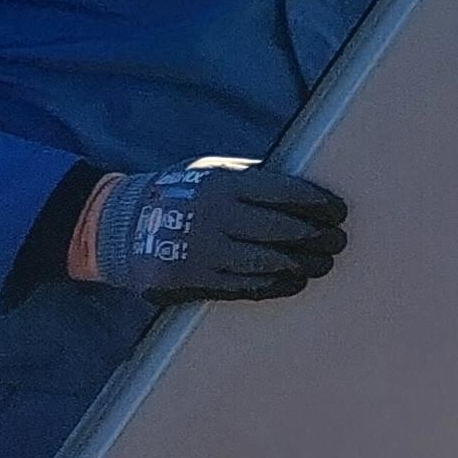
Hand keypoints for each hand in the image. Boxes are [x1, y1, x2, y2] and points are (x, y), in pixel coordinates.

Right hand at [75, 161, 347, 300]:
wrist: (119, 225)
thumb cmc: (180, 193)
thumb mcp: (211, 171)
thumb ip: (253, 178)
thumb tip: (305, 190)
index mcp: (223, 183)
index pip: (284, 192)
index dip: (317, 204)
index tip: (339, 211)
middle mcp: (215, 216)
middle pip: (280, 229)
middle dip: (317, 237)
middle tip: (339, 241)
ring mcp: (204, 250)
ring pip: (267, 262)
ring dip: (302, 265)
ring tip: (323, 263)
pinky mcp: (194, 280)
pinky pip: (245, 286)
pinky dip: (276, 285)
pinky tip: (294, 281)